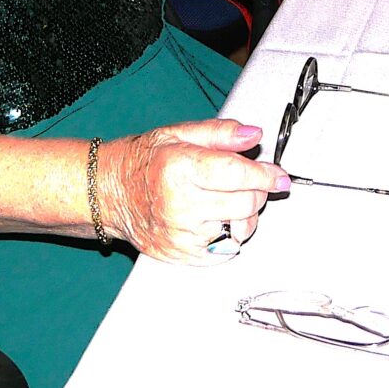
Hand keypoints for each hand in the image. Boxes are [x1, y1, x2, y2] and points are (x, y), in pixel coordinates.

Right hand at [100, 119, 288, 263]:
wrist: (110, 193)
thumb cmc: (143, 162)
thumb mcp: (179, 134)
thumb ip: (220, 133)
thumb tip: (253, 135)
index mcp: (181, 169)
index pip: (239, 174)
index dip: (266, 175)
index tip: (278, 176)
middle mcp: (181, 204)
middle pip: (246, 203)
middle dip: (256, 191)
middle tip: (248, 182)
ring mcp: (182, 234)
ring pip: (240, 228)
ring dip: (244, 214)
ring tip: (227, 200)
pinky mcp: (183, 254)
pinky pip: (226, 249)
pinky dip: (229, 234)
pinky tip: (214, 219)